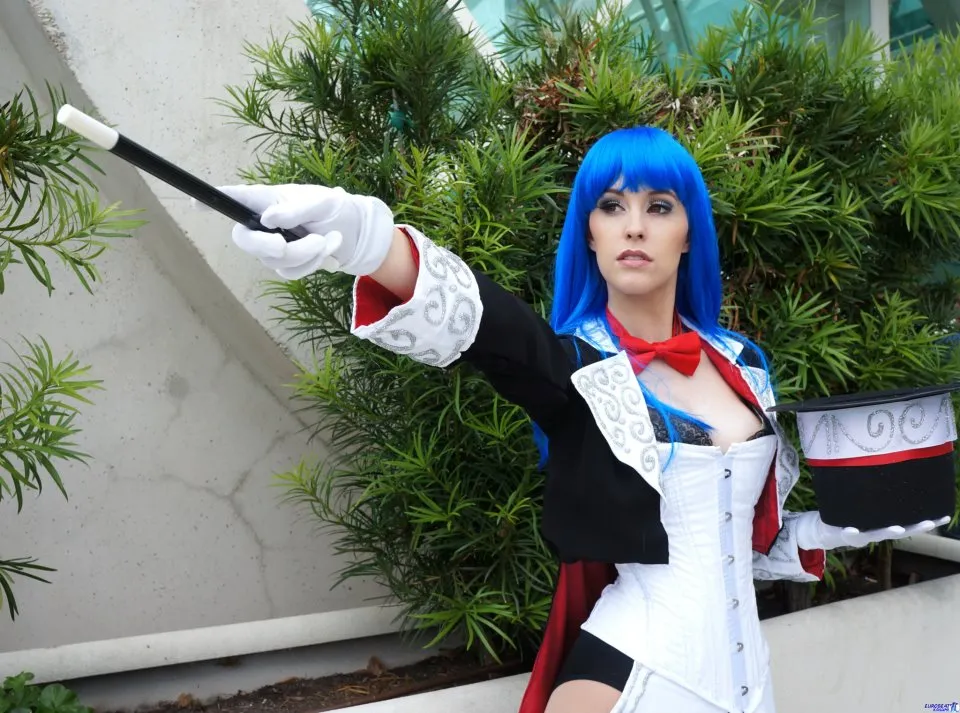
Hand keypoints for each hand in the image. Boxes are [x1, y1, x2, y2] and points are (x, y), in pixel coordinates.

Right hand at [217, 183, 395, 278]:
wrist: (353, 232)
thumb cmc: (332, 208)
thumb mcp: (321, 202)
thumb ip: (295, 209)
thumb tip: (268, 219)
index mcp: (265, 199)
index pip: (233, 198)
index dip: (212, 200)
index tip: (194, 202)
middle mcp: (262, 224)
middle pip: (245, 241)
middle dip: (266, 246)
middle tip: (284, 245)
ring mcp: (272, 247)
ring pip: (276, 260)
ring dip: (307, 253)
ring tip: (329, 239)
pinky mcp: (286, 265)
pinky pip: (293, 272)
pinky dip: (315, 262)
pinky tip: (329, 249)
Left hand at [795, 511, 949, 549]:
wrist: (827, 531)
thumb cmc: (853, 517)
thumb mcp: (868, 507)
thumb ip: (881, 497)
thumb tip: (897, 473)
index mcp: (885, 525)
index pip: (910, 523)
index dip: (927, 521)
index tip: (944, 517)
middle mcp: (876, 532)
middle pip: (898, 531)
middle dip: (915, 527)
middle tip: (929, 522)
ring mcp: (860, 534)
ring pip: (875, 534)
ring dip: (886, 531)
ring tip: (897, 526)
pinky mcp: (841, 532)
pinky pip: (847, 532)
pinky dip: (851, 531)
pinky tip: (854, 528)